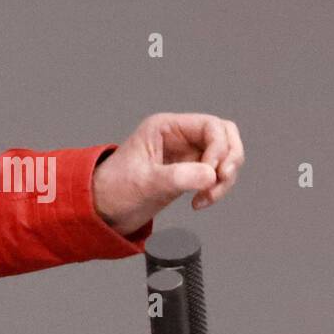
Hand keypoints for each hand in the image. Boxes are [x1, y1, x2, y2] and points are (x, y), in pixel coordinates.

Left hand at [91, 112, 243, 236]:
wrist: (104, 208)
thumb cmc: (115, 188)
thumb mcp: (145, 182)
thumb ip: (177, 177)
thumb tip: (210, 174)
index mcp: (165, 127)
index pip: (210, 125)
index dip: (219, 148)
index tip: (211, 173)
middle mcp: (178, 136)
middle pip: (225, 136)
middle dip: (230, 160)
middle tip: (219, 182)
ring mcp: (186, 154)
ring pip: (225, 156)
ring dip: (225, 178)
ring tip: (207, 197)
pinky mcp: (189, 172)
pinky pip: (217, 173)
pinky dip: (218, 187)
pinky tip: (200, 202)